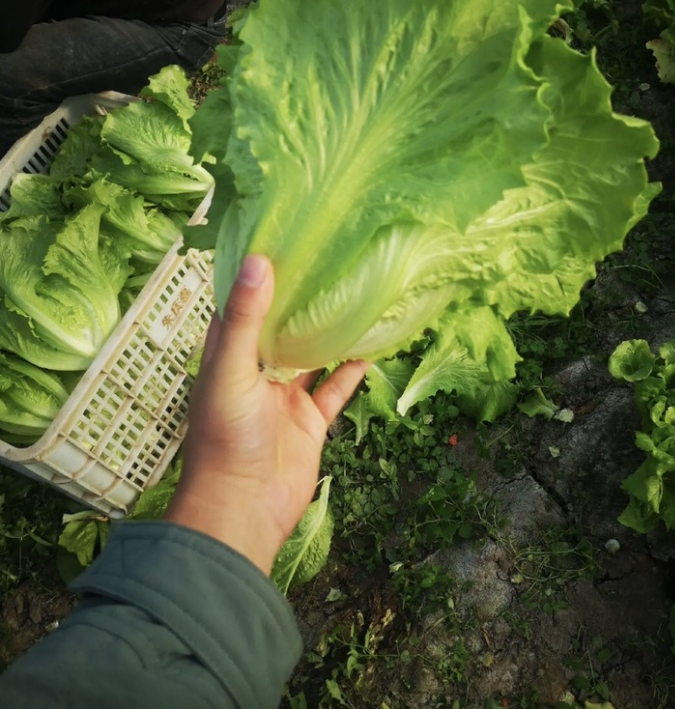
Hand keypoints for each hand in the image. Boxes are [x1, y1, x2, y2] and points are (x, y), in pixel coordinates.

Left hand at [165, 254, 367, 576]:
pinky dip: (352, 369)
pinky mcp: (310, 420)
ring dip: (330, 331)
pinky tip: (372, 347)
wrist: (243, 510)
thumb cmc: (226, 438)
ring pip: (311, 354)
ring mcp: (284, 396)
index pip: (241, 305)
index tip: (283, 241)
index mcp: (228, 356)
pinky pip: (335, 388)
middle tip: (330, 259)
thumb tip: (261, 261)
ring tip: (356, 295)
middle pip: (281, 326)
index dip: (258, 276)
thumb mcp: (231, 371)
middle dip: (301, 298)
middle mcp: (256, 371)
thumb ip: (247, 319)